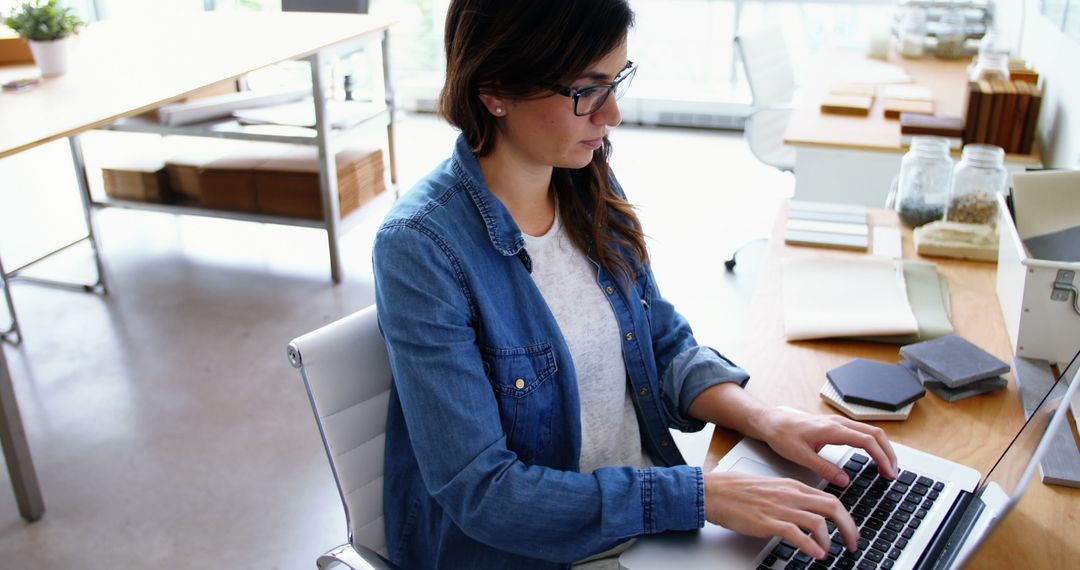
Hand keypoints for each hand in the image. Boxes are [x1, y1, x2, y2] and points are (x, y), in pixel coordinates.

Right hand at [704, 471, 855, 558]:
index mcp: (793, 486)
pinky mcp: (768, 521)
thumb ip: (790, 497)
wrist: (714, 491)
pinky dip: (810, 545)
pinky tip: (815, 554)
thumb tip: (807, 512)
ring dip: (829, 540)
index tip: (851, 531)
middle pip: (833, 507)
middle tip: (853, 543)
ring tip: (828, 552)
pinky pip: (797, 533)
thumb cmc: (737, 490)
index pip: (831, 499)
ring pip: (819, 521)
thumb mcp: (771, 488)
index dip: (846, 517)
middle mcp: (791, 495)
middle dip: (849, 528)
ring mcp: (780, 508)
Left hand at [757, 409, 897, 486]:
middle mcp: (838, 423)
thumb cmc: (782, 435)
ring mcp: (838, 423)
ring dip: (883, 448)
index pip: (867, 441)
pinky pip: (862, 432)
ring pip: (870, 431)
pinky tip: (874, 456)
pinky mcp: (835, 425)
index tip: (888, 473)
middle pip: (875, 434)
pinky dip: (874, 444)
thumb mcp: (800, 456)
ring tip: (888, 467)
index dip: (882, 457)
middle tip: (893, 473)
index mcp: (832, 430)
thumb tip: (844, 480)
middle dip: (889, 453)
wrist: (770, 421)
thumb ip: (824, 468)